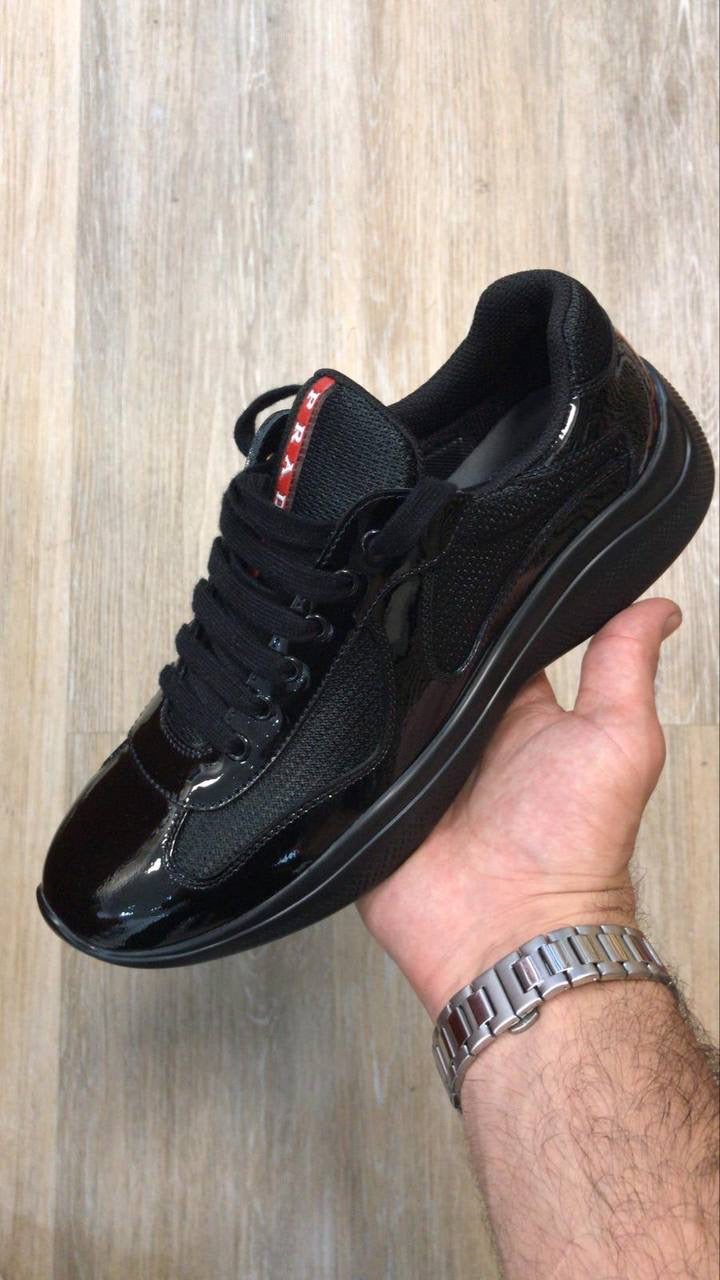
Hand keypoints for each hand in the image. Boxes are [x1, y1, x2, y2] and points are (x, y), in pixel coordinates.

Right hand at [358, 598, 681, 1016]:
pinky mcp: (372, 806)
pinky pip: (343, 762)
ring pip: (381, 707)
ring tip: (368, 662)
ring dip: (375, 688)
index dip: (483, 610)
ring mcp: (415, 773)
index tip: (469, 570)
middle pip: (429, 670)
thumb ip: (625, 669)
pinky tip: (336, 718)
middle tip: (406, 613)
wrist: (511, 934)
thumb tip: (659, 610)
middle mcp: (465, 740)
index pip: (495, 643)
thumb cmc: (576, 851)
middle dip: (415, 642)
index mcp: (520, 716)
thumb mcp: (619, 740)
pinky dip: (339, 743)